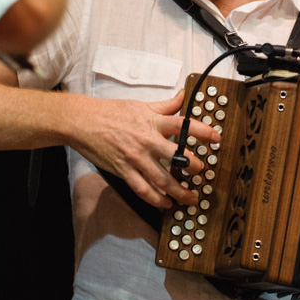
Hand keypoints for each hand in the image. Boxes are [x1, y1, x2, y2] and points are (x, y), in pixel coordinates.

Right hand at [66, 90, 220, 207]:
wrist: (83, 121)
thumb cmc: (111, 112)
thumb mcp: (141, 105)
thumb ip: (165, 105)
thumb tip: (183, 96)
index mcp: (153, 122)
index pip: (183, 126)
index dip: (202, 132)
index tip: (216, 139)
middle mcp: (147, 141)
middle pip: (177, 157)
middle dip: (193, 168)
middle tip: (202, 174)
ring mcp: (135, 158)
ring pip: (162, 179)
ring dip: (179, 191)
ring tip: (190, 198)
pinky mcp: (123, 171)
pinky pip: (143, 189)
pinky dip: (156, 199)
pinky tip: (166, 203)